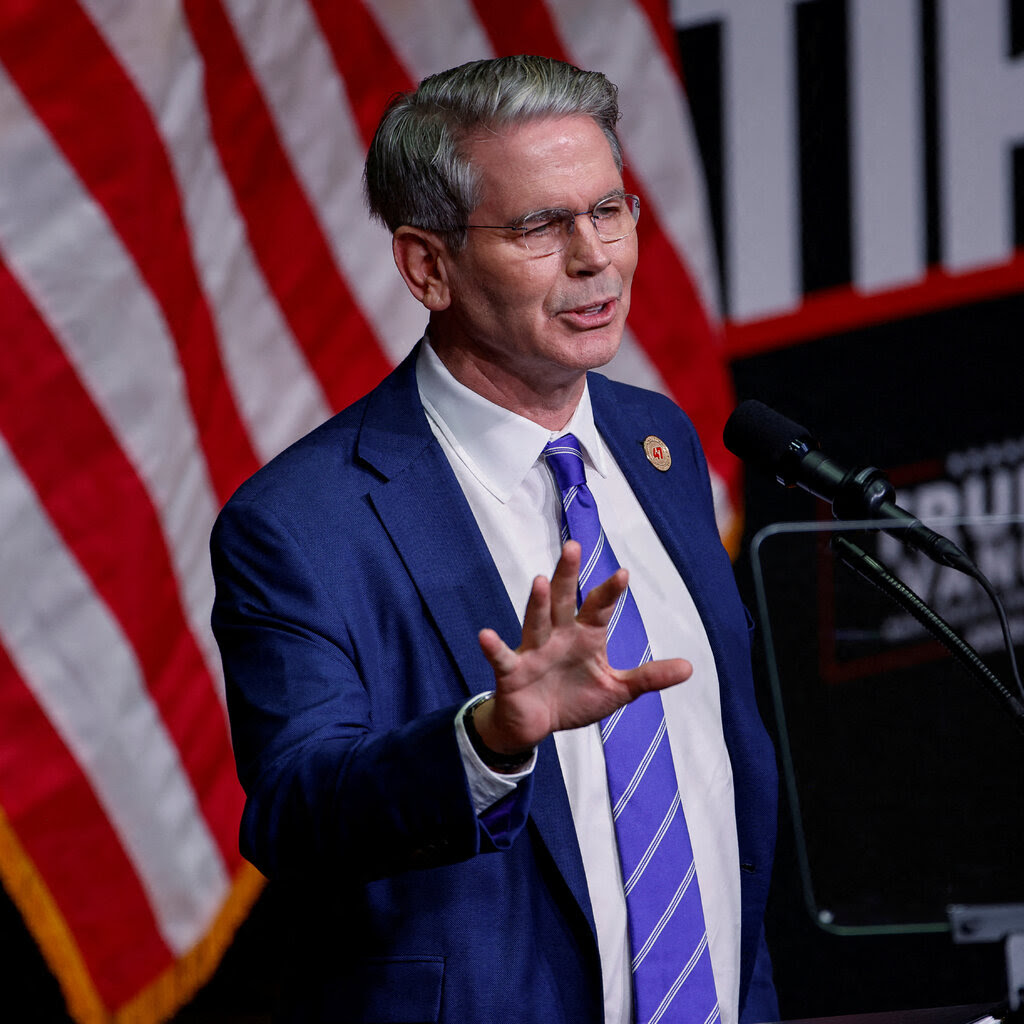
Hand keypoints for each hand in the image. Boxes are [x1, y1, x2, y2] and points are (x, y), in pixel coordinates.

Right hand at [473, 541, 691, 754]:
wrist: (537, 725)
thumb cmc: (575, 699)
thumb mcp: (617, 690)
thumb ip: (649, 678)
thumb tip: (690, 668)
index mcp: (585, 636)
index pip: (598, 608)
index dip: (609, 592)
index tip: (623, 573)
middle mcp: (559, 635)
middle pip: (563, 600)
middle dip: (567, 575)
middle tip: (573, 547)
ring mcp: (533, 650)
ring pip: (536, 622)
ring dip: (537, 603)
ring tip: (540, 581)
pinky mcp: (512, 671)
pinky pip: (502, 657)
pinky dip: (494, 647)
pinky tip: (485, 635)